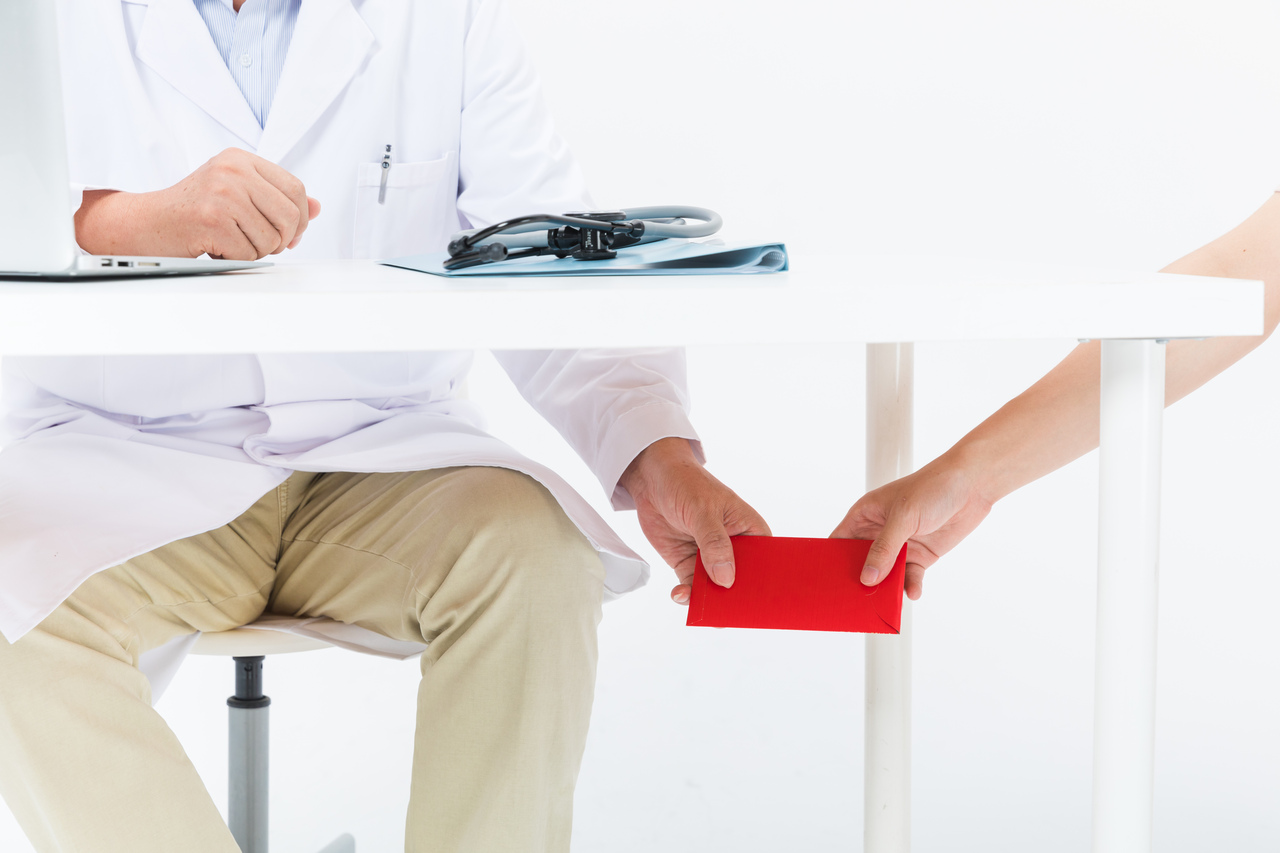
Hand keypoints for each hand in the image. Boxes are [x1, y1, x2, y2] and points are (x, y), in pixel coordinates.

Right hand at [75, 148, 320, 259]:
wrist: (147, 223)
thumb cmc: (193, 210)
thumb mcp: (237, 193)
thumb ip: (276, 198)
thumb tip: (318, 207)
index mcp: (240, 159)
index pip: (295, 189)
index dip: (301, 218)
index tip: (291, 233)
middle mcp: (232, 171)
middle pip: (291, 216)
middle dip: (284, 239)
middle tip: (264, 244)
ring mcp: (222, 194)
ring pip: (273, 239)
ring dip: (258, 251)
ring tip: (234, 242)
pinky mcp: (212, 220)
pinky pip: (250, 253)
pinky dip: (238, 259)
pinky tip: (218, 248)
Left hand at [618, 438, 770, 604]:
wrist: (652, 479)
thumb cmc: (686, 484)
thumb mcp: (703, 511)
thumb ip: (715, 544)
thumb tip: (726, 579)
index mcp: (751, 532)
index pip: (765, 564)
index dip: (765, 585)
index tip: (759, 604)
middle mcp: (735, 549)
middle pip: (741, 582)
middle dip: (735, 599)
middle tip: (726, 614)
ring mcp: (711, 559)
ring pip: (716, 590)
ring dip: (709, 601)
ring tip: (701, 610)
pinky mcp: (688, 564)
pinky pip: (692, 587)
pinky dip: (687, 595)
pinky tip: (680, 595)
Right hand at [831, 456, 994, 599]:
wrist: (972, 486)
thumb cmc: (932, 488)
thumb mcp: (903, 518)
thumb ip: (884, 549)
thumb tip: (867, 577)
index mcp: (865, 515)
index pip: (839, 541)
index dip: (832, 560)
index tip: (828, 582)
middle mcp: (879, 532)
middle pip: (861, 563)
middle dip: (860, 580)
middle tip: (856, 600)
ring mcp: (900, 545)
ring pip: (885, 574)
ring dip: (885, 588)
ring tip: (884, 603)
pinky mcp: (919, 556)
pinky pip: (909, 577)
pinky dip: (910, 586)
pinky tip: (912, 592)